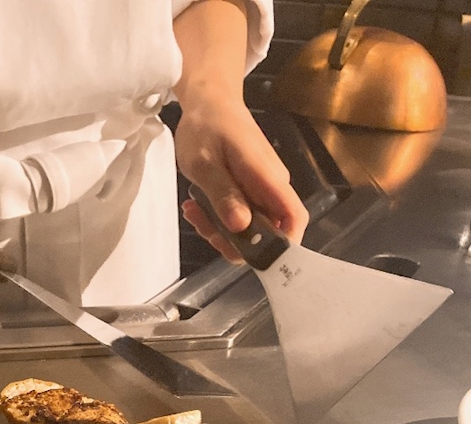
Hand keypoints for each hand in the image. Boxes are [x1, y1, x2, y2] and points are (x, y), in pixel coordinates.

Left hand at [175, 96, 308, 262]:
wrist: (208, 103)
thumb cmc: (207, 127)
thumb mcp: (205, 163)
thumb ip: (223, 193)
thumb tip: (241, 225)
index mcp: (269, 179)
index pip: (293, 218)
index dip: (282, 245)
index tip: (250, 256)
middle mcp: (272, 188)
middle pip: (266, 232)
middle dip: (232, 240)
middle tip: (201, 222)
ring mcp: (261, 191)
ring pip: (248, 228)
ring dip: (218, 230)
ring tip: (193, 210)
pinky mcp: (249, 192)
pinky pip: (238, 217)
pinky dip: (216, 219)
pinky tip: (196, 206)